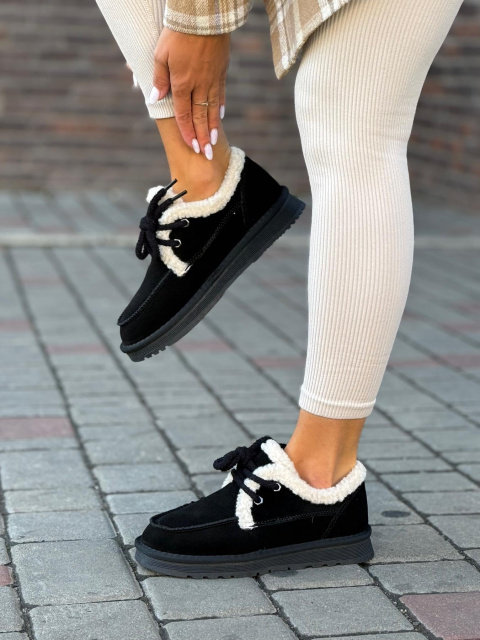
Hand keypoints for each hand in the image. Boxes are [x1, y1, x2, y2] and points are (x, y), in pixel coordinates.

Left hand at [150, 28, 229, 159]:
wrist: (202, 16)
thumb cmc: (177, 34)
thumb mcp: (161, 54)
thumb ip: (159, 79)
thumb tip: (155, 100)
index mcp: (181, 82)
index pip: (184, 114)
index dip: (187, 132)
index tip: (191, 146)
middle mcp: (198, 85)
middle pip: (199, 116)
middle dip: (202, 137)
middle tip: (205, 154)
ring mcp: (211, 79)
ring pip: (212, 109)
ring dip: (212, 127)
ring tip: (214, 142)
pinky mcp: (221, 71)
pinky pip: (220, 94)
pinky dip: (220, 107)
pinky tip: (220, 117)